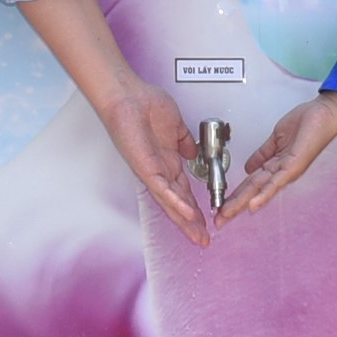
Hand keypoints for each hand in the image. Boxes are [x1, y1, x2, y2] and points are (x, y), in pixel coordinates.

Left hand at [80, 72, 217, 245]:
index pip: (184, 191)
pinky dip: (175, 202)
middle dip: (192, 223)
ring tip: (198, 236)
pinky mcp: (145, 167)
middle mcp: (160, 170)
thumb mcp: (176, 126)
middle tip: (203, 240)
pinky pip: (162, 189)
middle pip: (179, 203)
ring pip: (171, 202)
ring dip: (185, 220)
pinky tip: (187, 213)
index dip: (196, 207)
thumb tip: (193, 153)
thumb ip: (185, 142)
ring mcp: (152, 171)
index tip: (208, 220)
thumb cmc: (146, 104)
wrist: (128, 96)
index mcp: (168, 161)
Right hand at [219, 90, 336, 217]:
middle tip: (218, 220)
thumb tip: (247, 167)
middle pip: (252, 191)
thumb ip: (262, 154)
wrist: (325, 113)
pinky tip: (253, 205)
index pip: (250, 184)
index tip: (221, 207)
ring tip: (227, 215)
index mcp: (275, 165)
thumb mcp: (276, 139)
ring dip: (242, 204)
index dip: (235, 195)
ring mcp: (287, 171)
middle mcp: (280, 172)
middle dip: (234, 206)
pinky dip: (264, 194)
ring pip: (260, 190)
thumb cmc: (307, 123)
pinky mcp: (294, 166)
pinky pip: (276, 182)